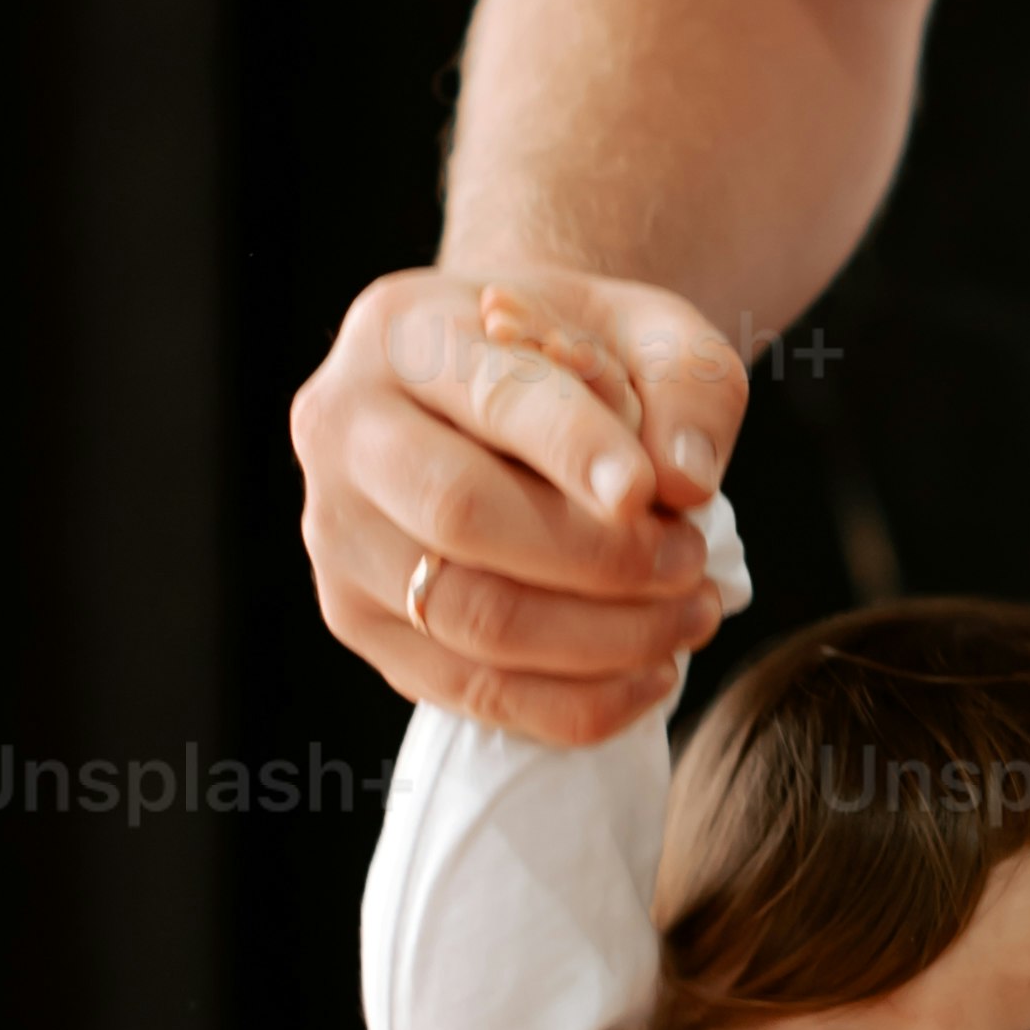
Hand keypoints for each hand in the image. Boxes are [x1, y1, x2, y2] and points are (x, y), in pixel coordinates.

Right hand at [291, 260, 746, 743]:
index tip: (650, 492)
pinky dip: (573, 701)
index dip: (573, 449)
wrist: (495, 385)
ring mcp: (338, 534)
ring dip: (600, 639)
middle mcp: (345, 430)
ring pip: (467, 617)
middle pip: (460, 515)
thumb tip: (685, 483)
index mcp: (404, 330)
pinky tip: (651, 675)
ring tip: (690, 618)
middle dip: (598, 558)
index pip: (491, 396)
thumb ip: (686, 382)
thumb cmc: (577, 354)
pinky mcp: (358, 619)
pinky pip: (468, 690)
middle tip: (692, 565)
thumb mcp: (647, 328)